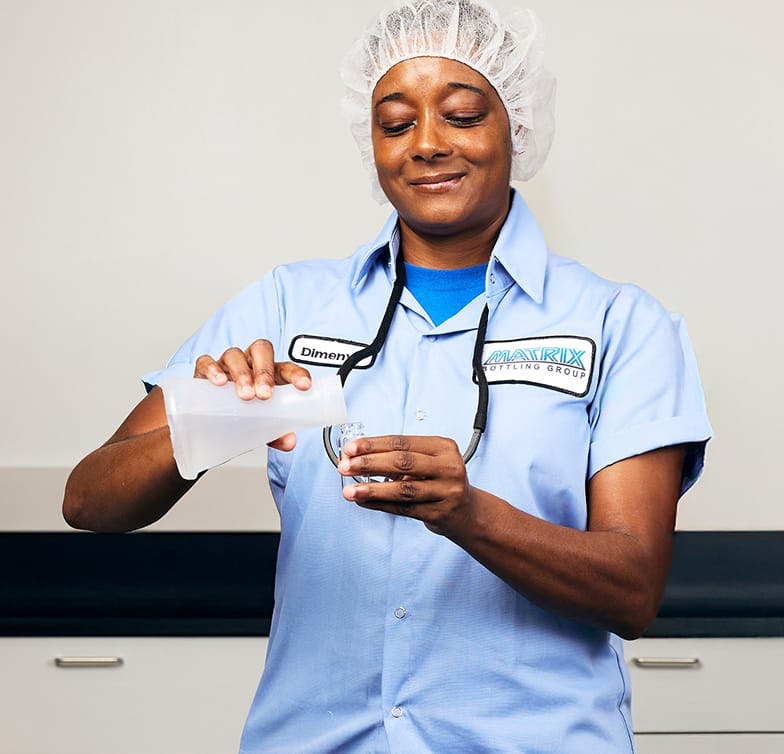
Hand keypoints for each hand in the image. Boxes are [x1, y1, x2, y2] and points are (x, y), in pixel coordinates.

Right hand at [194, 339, 311, 450]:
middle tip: (265, 395)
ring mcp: (227, 364)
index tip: (304, 386)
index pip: (287, 367)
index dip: (297, 373)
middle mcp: (250, 363)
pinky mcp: (204, 370)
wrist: (213, 423)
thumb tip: (289, 441)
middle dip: (265, 372)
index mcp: (271, 374)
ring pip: (235, 355)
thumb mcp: (263, 427)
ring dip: (242, 374)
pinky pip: (206, 362)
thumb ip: (277, 433)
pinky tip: (218, 382)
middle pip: (261, 351)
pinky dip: (212, 369)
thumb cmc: (244, 415)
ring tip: (245, 395)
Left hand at [338, 435, 477, 536]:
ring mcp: (446, 492)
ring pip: (402, 490)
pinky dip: (380, 505)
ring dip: (371, 490)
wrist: (467, 511)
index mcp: (444, 447)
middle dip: (369, 464)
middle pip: (402, 463)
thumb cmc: (439, 480)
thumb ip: (399, 457)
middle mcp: (448, 468)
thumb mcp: (429, 461)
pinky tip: (364, 501)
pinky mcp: (439, 513)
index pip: (402, 442)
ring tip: (350, 491)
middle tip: (345, 466)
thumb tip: (357, 457)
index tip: (351, 448)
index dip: (374, 445)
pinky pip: (403, 509)